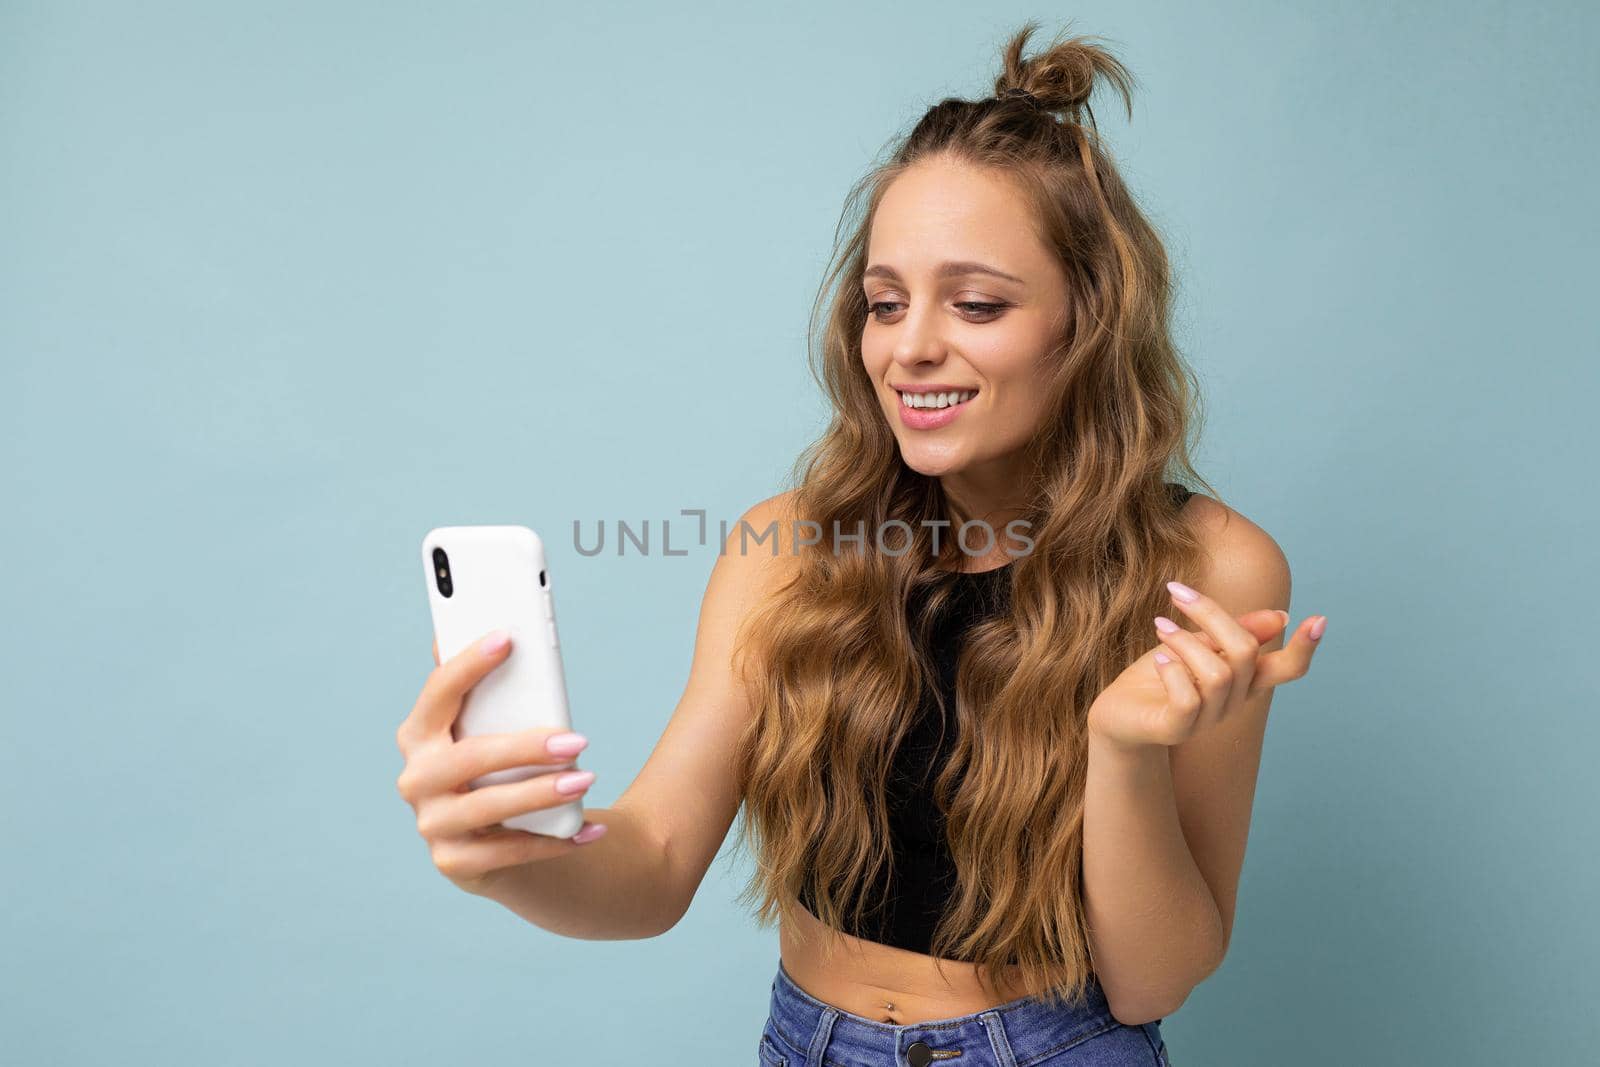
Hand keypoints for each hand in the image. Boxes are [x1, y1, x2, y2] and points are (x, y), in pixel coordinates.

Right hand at [395, 631, 606, 894]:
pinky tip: (590, 831)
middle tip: (576, 740)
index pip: (438, 694)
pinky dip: (552, 842)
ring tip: (586, 779)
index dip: (468, 664)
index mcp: (420, 734)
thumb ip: (489, 689)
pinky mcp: (454, 863)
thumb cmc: (498, 768)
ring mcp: (432, 823)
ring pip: (487, 807)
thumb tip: (497, 627)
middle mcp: (416, 779)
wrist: (501, 841)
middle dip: (524, 748)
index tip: (507, 638)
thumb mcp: (491, 727)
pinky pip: (506, 853)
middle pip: (468, 757)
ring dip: (540, 794)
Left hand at [1087, 581, 1324, 750]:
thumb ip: (1232, 633)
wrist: (1117, 714)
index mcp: (1244, 681)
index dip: (1305, 647)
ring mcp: (1207, 720)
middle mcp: (1233, 702)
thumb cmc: (1159, 676)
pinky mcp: (1177, 729)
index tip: (1319, 619)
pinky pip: (1188, 698)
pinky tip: (1158, 660)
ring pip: (1219, 674)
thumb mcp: (1196, 645)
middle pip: (1246, 652)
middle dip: (1213, 615)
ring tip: (1159, 628)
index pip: (1287, 669)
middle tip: (1178, 594)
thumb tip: (1280, 616)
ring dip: (1186, 642)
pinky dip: (1173, 670)